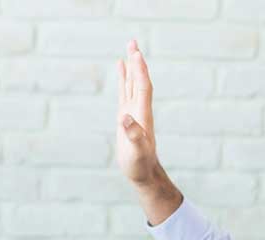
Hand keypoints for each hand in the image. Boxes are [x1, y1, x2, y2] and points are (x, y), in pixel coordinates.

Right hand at [115, 39, 159, 185]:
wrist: (143, 173)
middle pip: (139, 80)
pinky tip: (120, 67)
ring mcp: (133, 111)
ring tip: (129, 48)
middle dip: (136, 62)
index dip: (140, 71)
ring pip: (132, 83)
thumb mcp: (137, 152)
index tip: (136, 54)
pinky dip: (123, 78)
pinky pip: (125, 91)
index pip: (142, 87)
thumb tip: (124, 118)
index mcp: (143, 114)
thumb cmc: (140, 164)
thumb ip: (133, 135)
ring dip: (131, 65)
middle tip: (132, 42)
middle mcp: (140, 109)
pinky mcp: (126, 116)